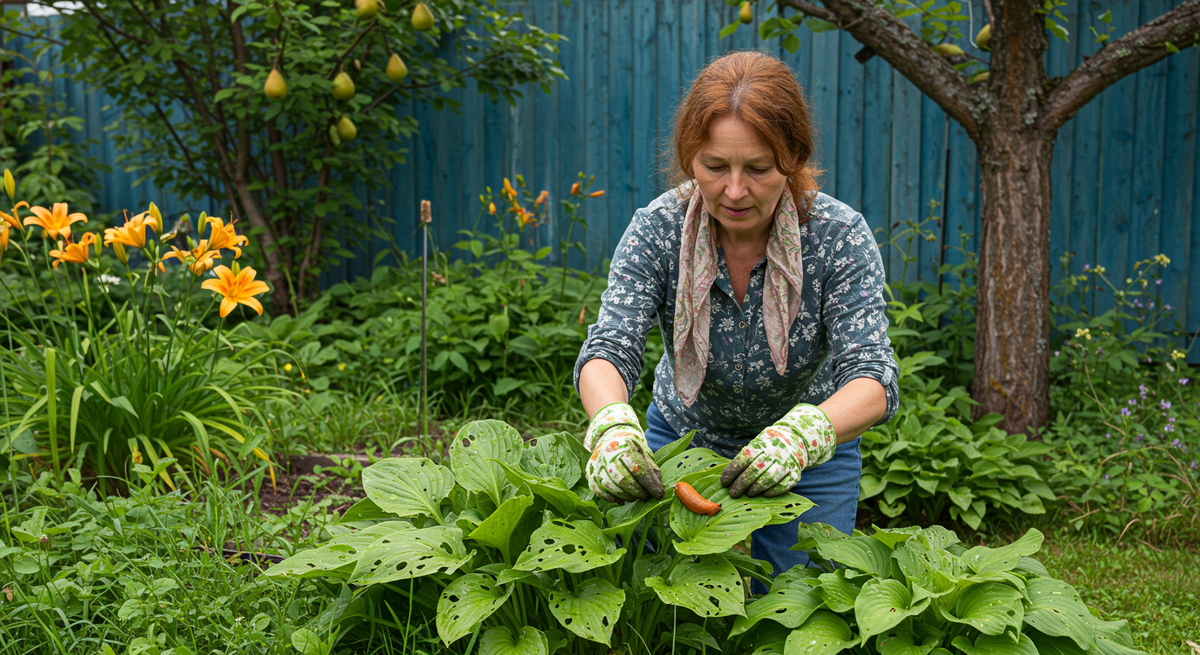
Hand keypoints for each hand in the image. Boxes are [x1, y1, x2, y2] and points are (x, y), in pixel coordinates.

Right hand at [584, 402, 664, 502]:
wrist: (611, 437)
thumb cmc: (632, 448)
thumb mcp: (645, 453)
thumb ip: (652, 470)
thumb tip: (659, 490)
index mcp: (625, 446)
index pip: (638, 469)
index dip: (650, 484)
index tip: (658, 494)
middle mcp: (608, 454)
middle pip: (624, 480)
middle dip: (638, 492)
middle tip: (647, 497)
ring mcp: (597, 463)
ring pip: (611, 487)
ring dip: (626, 496)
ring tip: (635, 497)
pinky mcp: (590, 473)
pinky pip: (600, 491)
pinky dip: (612, 498)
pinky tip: (622, 499)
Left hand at [720, 404, 836, 497]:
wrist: (792, 442)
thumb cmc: (766, 448)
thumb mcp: (754, 447)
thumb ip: (743, 461)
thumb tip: (726, 480)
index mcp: (761, 445)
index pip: (743, 458)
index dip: (732, 471)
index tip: (724, 482)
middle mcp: (774, 453)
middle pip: (754, 470)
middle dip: (741, 484)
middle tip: (733, 493)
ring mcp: (786, 463)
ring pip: (769, 478)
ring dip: (756, 488)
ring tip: (748, 494)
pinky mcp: (795, 474)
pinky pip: (783, 486)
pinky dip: (772, 492)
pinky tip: (763, 494)